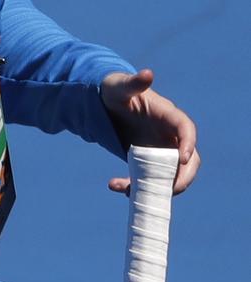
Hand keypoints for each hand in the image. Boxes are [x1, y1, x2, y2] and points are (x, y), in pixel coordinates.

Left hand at [100, 68, 199, 194]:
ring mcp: (160, 150)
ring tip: (131, 191)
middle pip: (190, 159)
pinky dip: (137, 187)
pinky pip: (150, 179)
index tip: (183, 159)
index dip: (188, 143)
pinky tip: (116, 185)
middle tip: (170, 190)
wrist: (106, 103)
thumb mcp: (120, 87)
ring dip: (158, 188)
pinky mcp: (148, 162)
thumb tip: (147, 74)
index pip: (186, 128)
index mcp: (167, 115)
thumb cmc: (115, 90)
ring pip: (171, 175)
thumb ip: (132, 83)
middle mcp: (169, 135)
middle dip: (183, 176)